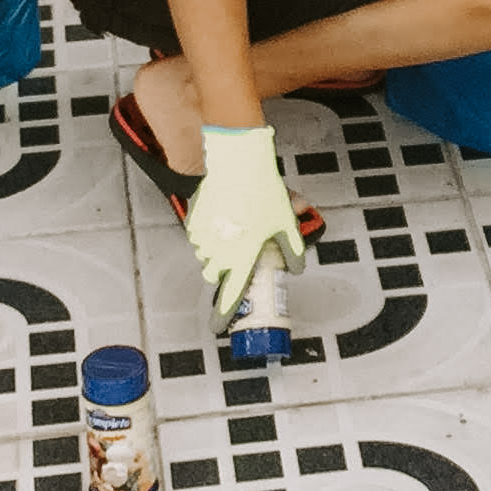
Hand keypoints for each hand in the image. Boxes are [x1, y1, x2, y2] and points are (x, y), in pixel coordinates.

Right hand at [183, 125, 305, 326]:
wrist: (236, 162)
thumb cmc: (262, 192)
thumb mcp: (285, 223)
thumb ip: (292, 250)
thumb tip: (296, 268)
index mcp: (240, 258)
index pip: (230, 296)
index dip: (222, 315)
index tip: (217, 328)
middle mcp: (217, 251)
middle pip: (217, 276)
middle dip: (227, 272)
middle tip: (242, 256)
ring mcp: (202, 236)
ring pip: (208, 255)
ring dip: (220, 251)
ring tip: (239, 229)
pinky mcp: (193, 220)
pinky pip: (201, 236)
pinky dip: (212, 233)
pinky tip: (227, 216)